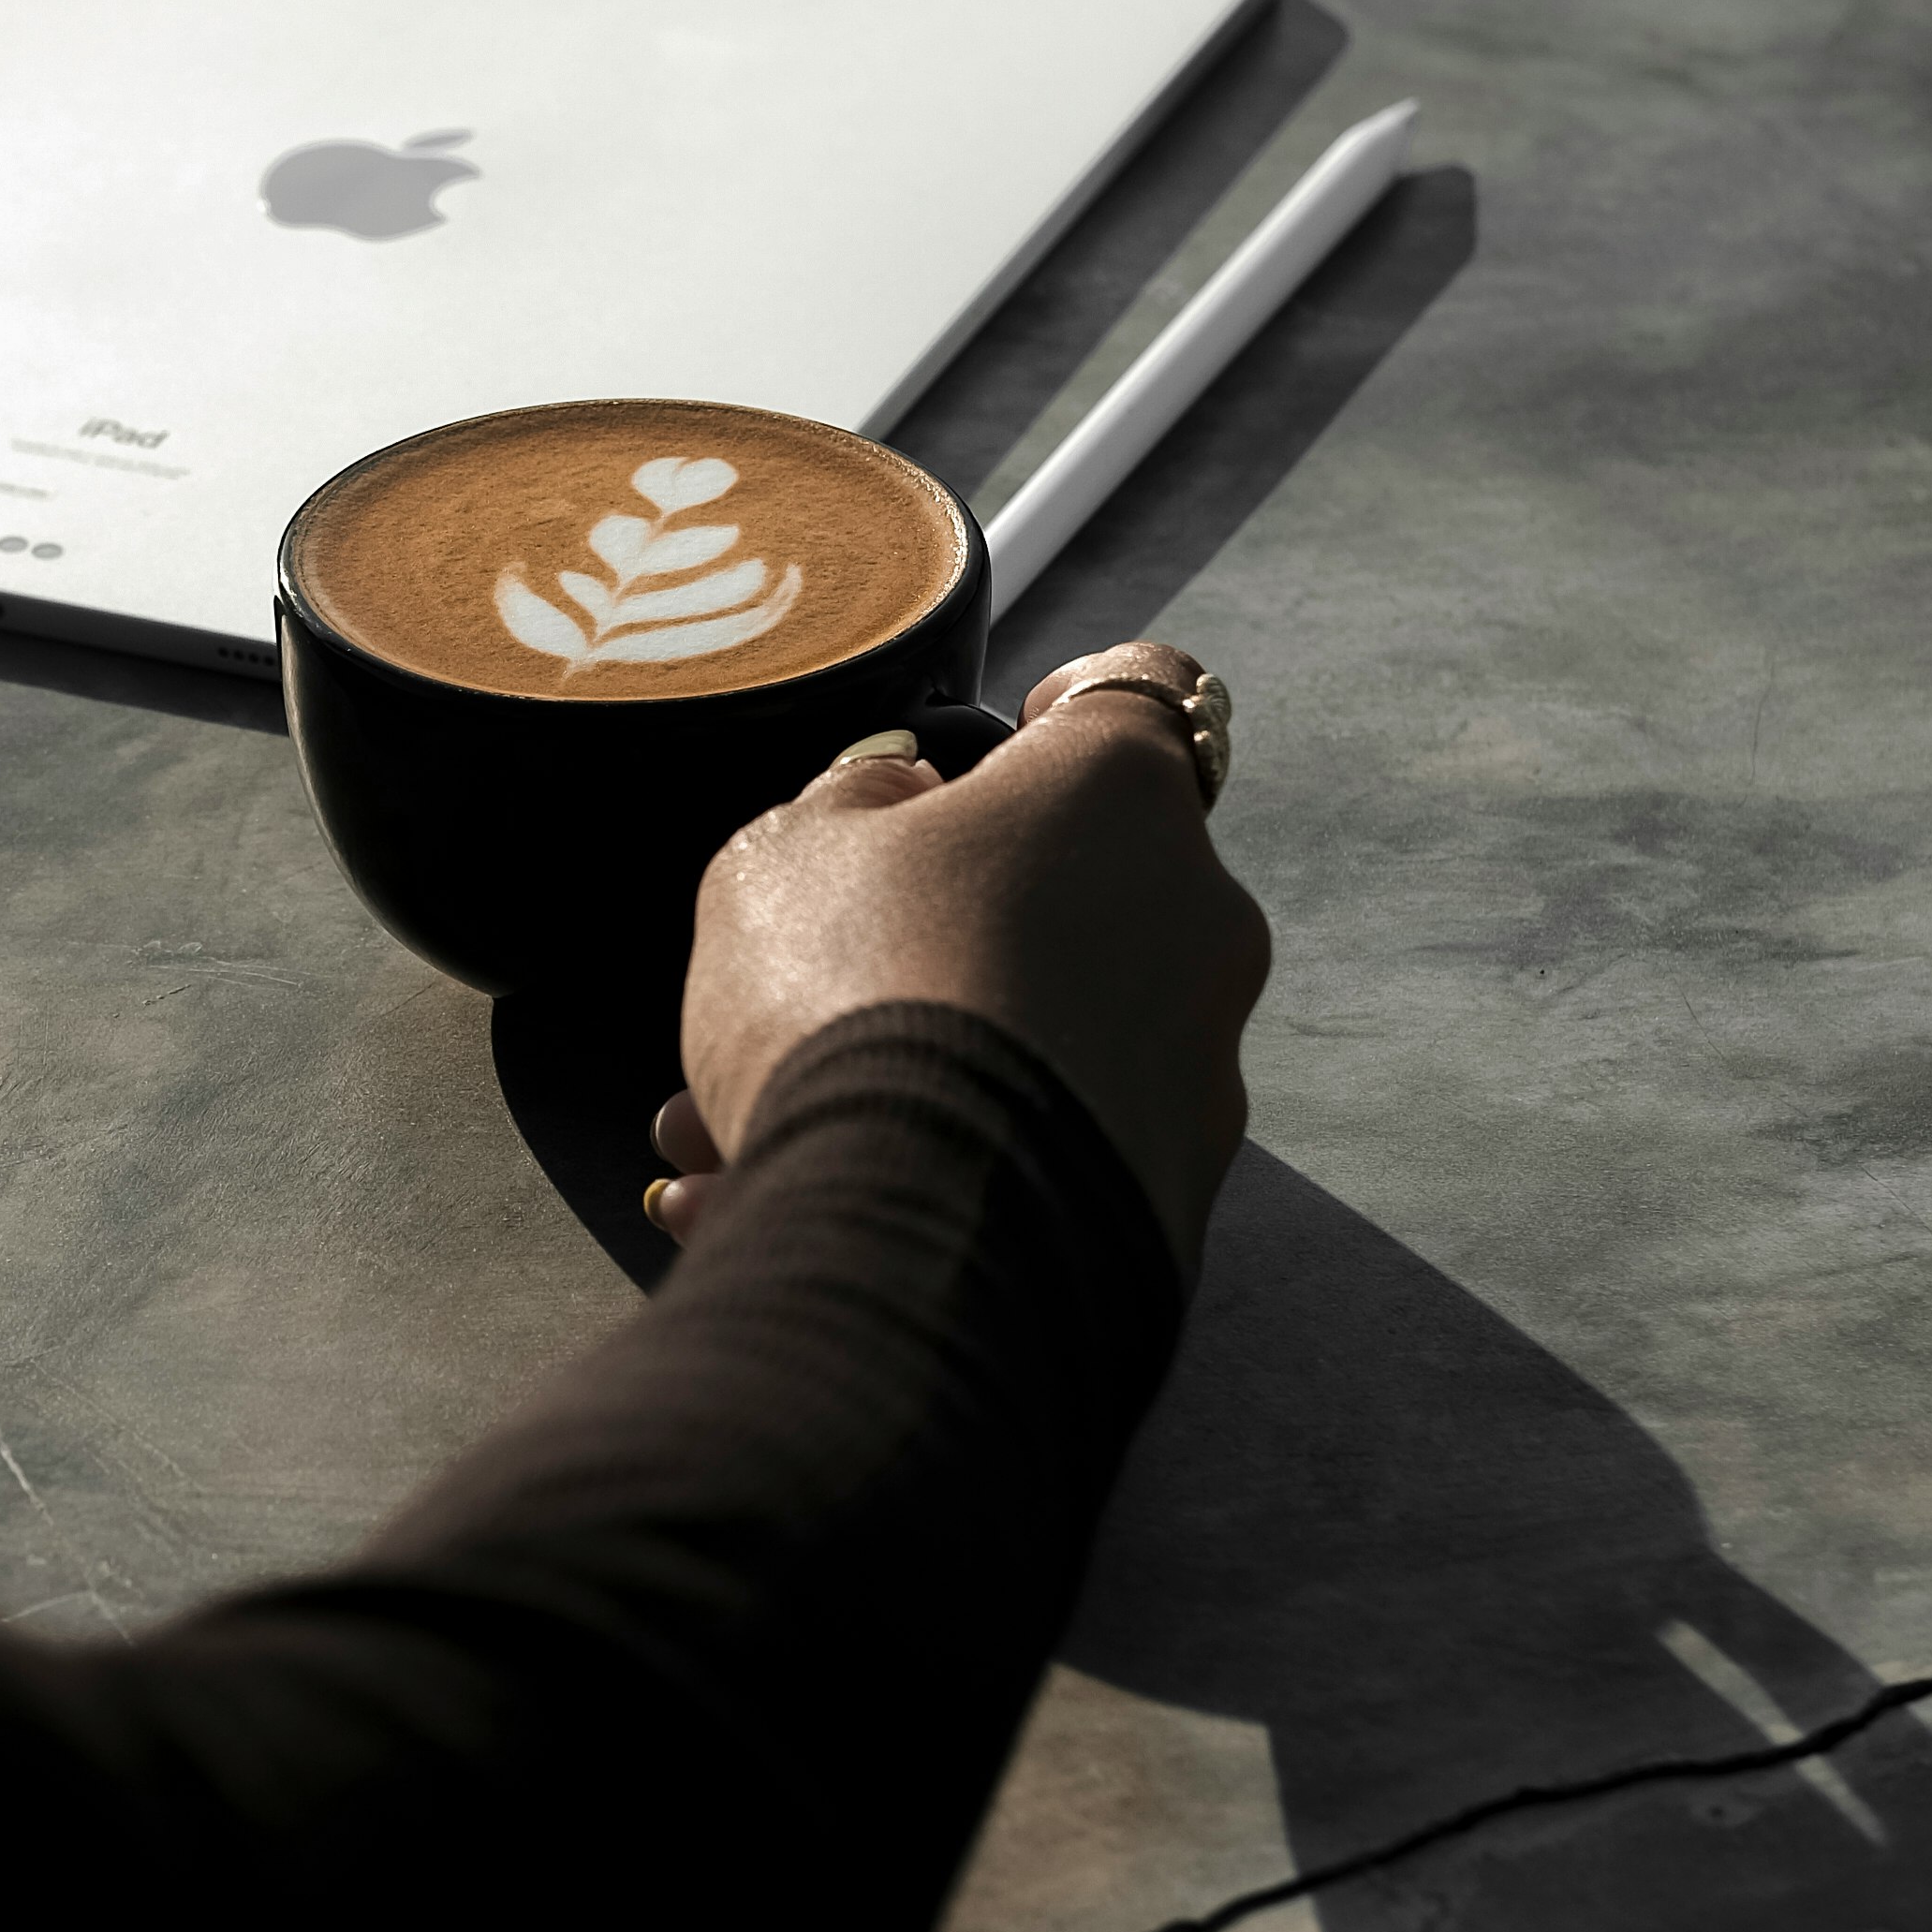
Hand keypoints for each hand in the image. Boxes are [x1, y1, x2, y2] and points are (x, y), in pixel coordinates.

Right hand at [650, 649, 1269, 1280]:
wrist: (918, 1242)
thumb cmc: (851, 996)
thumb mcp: (785, 854)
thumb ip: (850, 807)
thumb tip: (901, 807)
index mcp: (1120, 796)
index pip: (1143, 690)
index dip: (1064, 709)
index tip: (1006, 745)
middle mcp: (1197, 923)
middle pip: (1068, 892)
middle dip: (929, 936)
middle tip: (795, 990)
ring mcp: (1200, 1072)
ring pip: (1036, 1041)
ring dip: (909, 1069)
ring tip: (731, 1133)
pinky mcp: (1177, 1200)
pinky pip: (1040, 1157)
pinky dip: (936, 1169)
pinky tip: (778, 1207)